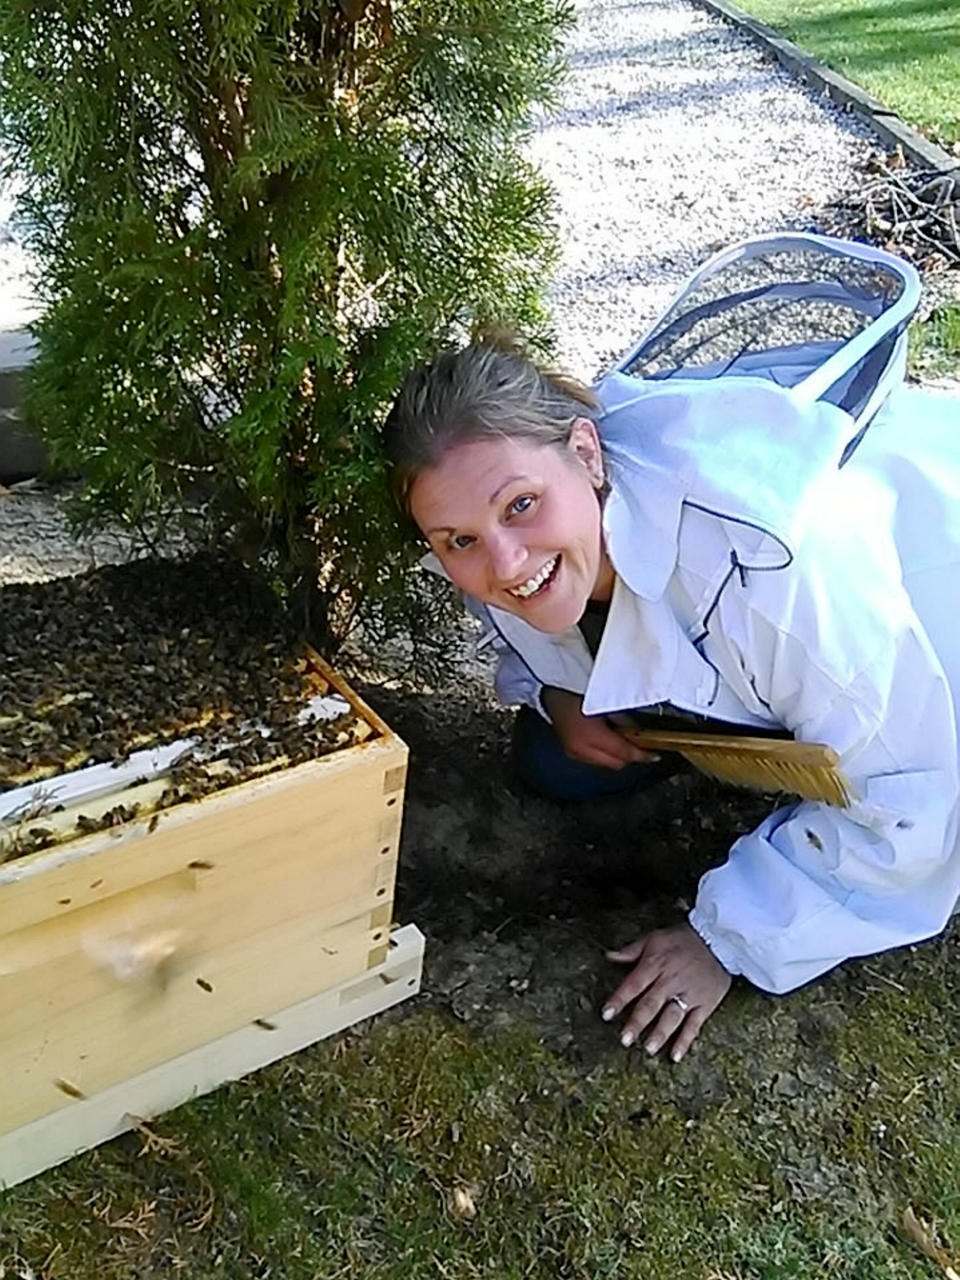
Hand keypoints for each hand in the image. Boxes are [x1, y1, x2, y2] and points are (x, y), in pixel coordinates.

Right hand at [540, 687, 659, 770]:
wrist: (550, 688)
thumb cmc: (575, 690)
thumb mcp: (605, 704)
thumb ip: (623, 721)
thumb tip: (638, 731)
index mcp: (590, 736)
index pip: (623, 753)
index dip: (641, 754)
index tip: (654, 755)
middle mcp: (580, 749)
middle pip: (616, 764)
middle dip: (630, 756)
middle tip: (641, 745)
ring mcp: (573, 752)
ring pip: (606, 763)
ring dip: (617, 755)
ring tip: (623, 740)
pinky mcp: (570, 751)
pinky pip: (594, 759)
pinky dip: (604, 753)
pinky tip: (607, 740)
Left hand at [602, 923, 730, 1061]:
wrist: (719, 939)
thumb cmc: (683, 938)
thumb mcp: (655, 938)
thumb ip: (632, 950)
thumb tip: (608, 956)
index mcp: (656, 964)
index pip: (633, 984)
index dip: (619, 999)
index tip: (606, 1014)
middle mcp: (671, 981)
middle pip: (651, 1004)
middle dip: (637, 1022)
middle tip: (625, 1039)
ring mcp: (689, 994)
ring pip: (672, 1016)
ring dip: (660, 1034)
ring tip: (648, 1049)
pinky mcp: (705, 1004)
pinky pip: (694, 1025)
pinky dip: (685, 1041)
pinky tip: (675, 1056)